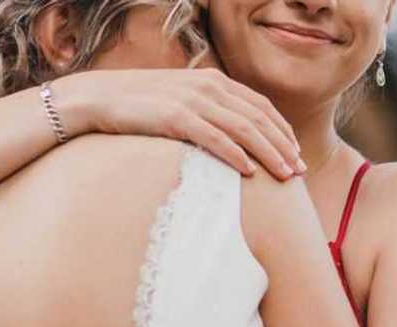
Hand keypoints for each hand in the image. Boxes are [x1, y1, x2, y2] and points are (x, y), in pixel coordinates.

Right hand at [55, 68, 304, 179]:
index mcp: (213, 81)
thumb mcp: (179, 101)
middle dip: (283, 146)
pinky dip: (236, 155)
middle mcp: (208, 87)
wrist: (97, 98)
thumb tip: (226, 137)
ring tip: (285, 176)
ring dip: (269, 154)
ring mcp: (193, 100)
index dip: (282, 131)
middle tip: (299, 172)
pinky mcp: (177, 117)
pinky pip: (215, 138)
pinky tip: (251, 173)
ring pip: (244, 129)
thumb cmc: (138, 107)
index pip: (260, 106)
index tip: (295, 154)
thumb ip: (205, 112)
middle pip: (259, 118)